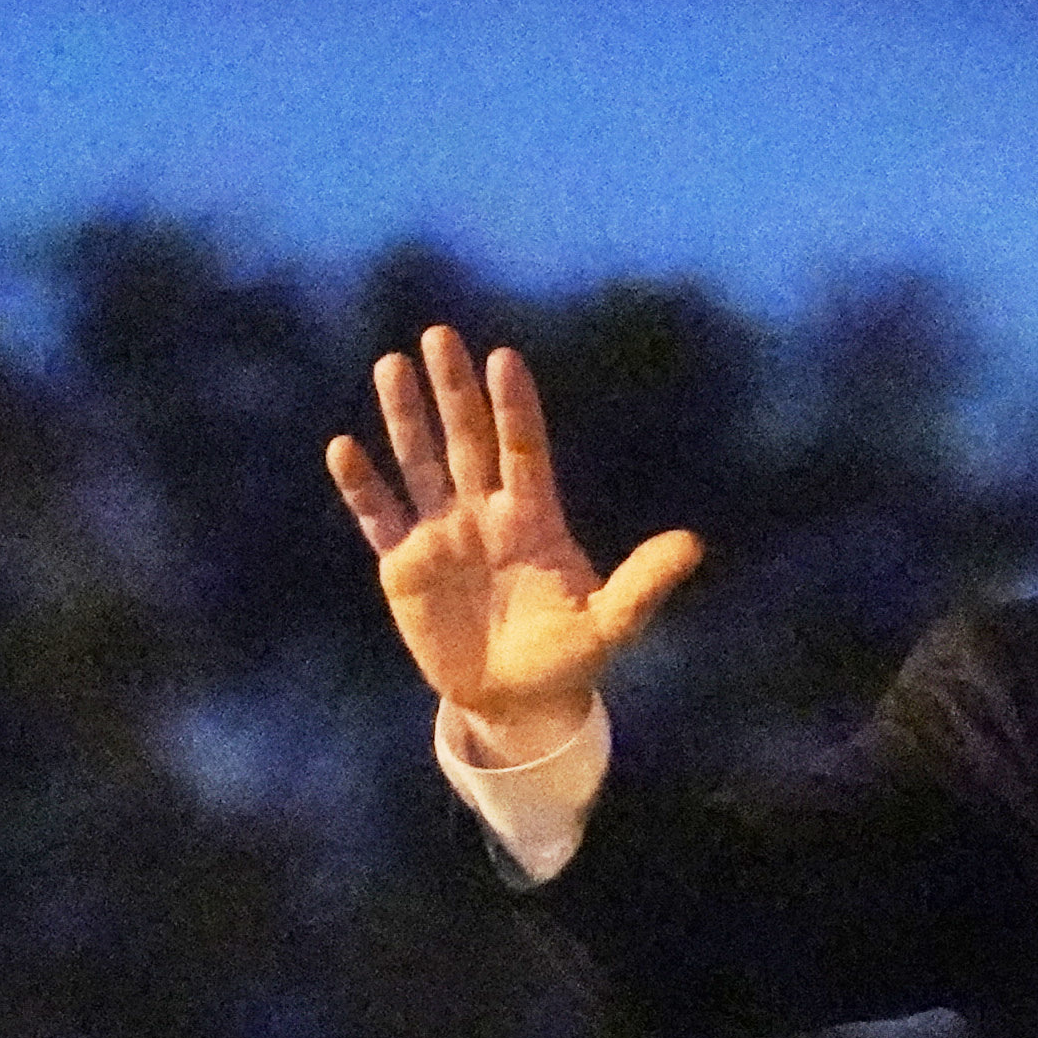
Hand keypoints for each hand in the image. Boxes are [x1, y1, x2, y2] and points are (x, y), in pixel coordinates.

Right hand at [324, 323, 703, 743]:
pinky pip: (380, 517)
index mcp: (533, 517)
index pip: (522, 450)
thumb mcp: (610, 623)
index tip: (504, 358)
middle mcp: (485, 513)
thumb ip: (643, 583)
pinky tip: (344, 448)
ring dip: (406, 418)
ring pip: (420, 463)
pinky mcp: (404, 565)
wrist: (516, 702)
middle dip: (454, 390)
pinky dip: (362, 486)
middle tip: (440, 336)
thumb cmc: (568, 657)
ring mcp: (442, 535)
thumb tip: (693, 545)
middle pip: (467, 440)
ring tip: (391, 365)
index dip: (514, 407)